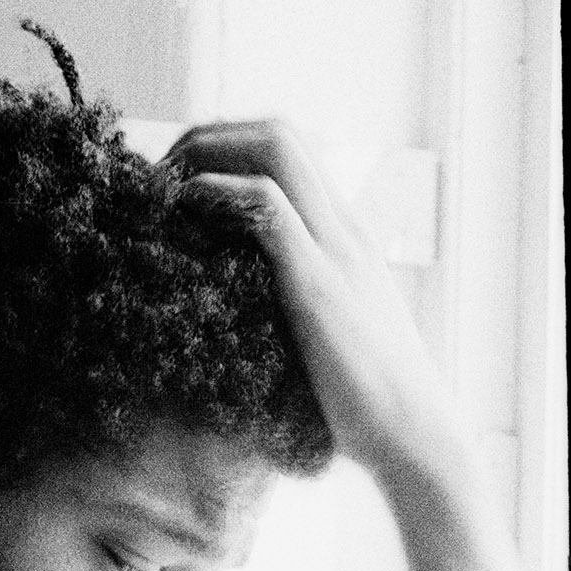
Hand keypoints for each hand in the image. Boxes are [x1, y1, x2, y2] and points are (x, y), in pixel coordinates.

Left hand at [164, 120, 464, 485]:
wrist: (415, 437)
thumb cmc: (362, 399)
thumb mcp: (320, 332)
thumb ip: (287, 304)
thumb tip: (230, 309)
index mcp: (345, 236)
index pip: (292, 151)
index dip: (227, 146)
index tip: (173, 178)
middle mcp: (345, 228)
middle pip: (280, 133)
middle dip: (208, 135)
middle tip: (156, 174)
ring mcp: (336, 250)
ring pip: (278, 150)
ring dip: (209, 151)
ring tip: (161, 185)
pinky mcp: (320, 283)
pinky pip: (270, 208)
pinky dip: (221, 191)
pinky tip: (185, 205)